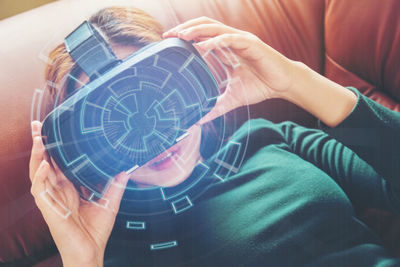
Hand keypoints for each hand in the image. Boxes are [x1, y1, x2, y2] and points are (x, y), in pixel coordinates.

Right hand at [29, 121, 128, 266]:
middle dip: (41, 145)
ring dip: (37, 155)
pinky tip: (44, 164)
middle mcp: (58, 191)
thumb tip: (126, 168)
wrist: (91, 251)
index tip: (57, 131)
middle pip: (45, 163)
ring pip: (38, 172)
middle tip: (39, 125)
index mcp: (69, 189)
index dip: (56, 148)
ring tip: (39, 137)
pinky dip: (40, 176)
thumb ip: (115, 185)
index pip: (59, 163)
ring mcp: (51, 199)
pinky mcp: (48, 209)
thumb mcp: (109, 202)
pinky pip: (40, 190)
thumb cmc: (96, 230)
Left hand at [163, 17, 295, 123]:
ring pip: (215, 28)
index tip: (169, 41)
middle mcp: (231, 40)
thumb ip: (216, 107)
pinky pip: (230, 39)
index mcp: (226, 49)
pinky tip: (202, 46)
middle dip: (185, 28)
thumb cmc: (260, 87)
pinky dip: (215, 41)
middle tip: (168, 35)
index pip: (202, 36)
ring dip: (196, 30)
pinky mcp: (251, 44)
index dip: (185, 35)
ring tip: (180, 35)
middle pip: (204, 26)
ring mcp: (241, 40)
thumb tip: (199, 120)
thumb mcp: (232, 98)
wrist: (283, 85)